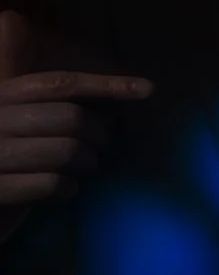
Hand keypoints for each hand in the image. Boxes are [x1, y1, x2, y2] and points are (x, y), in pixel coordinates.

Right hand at [0, 10, 151, 243]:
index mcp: (1, 97)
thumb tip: (117, 103)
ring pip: (66, 150)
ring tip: (81, 169)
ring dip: (86, 164)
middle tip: (99, 149)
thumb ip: (56, 111)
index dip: (106, 84)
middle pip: (71, 117)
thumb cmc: (6, 162)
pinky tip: (65, 190)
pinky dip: (68, 189)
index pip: (59, 83)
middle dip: (98, 136)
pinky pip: (51, 183)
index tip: (147, 89)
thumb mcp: (22, 127)